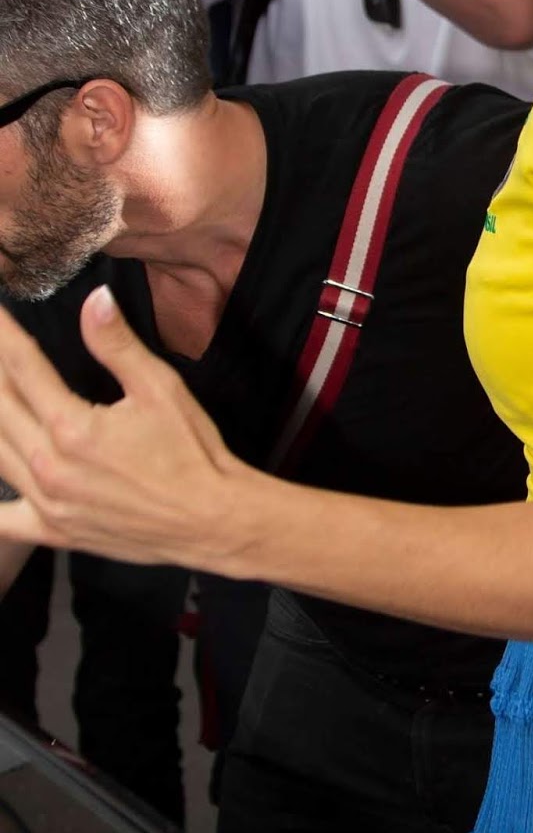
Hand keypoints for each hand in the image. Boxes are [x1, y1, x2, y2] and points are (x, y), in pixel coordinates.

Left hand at [0, 287, 248, 569]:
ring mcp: (47, 504)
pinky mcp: (55, 531)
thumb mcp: (160, 388)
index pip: (22, 365)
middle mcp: (49, 467)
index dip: (3, 334)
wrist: (211, 520)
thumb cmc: (192, 452)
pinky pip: (6, 520)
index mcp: (72, 427)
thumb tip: (95, 300)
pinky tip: (1, 472)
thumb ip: (117, 344)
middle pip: (0, 406)